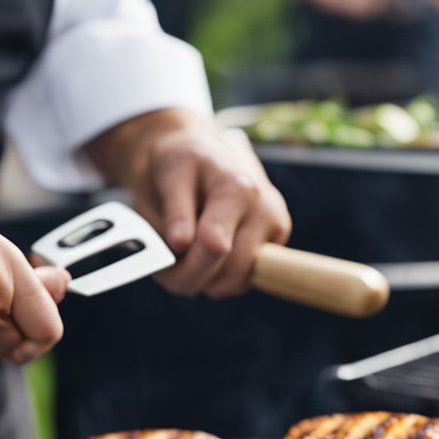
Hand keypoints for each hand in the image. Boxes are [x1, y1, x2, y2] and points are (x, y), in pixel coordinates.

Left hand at [87, 108, 291, 298]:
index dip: (183, 261)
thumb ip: (175, 210)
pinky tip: (203, 256)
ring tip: (182, 258)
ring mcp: (275, 230)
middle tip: (162, 267)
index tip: (162, 258)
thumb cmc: (181, 163)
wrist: (202, 155)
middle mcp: (266, 210)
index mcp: (239, 188)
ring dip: (203, 280)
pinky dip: (218, 278)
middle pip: (227, 272)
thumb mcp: (168, 174)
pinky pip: (242, 281)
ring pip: (234, 283)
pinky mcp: (276, 246)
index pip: (215, 245)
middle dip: (189, 275)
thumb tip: (180, 245)